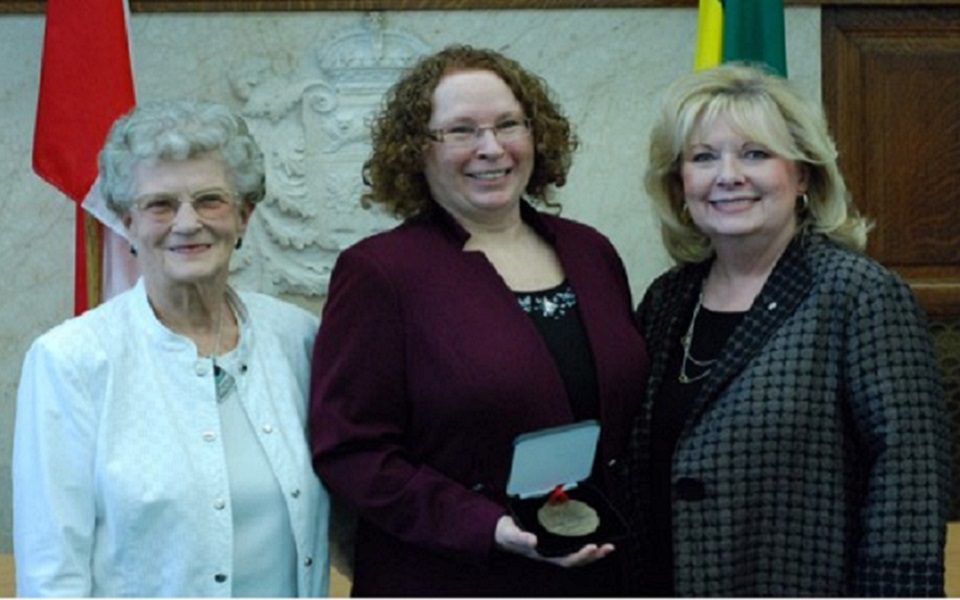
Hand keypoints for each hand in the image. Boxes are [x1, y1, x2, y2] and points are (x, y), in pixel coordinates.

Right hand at [494, 515, 614, 567]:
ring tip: (607, 545)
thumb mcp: (511, 534)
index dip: (580, 556)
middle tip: (607, 547)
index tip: (592, 547)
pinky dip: (585, 539)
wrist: (502, 530)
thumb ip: (521, 537)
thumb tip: (533, 540)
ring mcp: (555, 545)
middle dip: (594, 555)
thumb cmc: (507, 534)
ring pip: (578, 551)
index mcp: (544, 554)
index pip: (566, 559)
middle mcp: (552, 552)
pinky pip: (573, 541)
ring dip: (593, 550)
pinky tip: (594, 533)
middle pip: (577, 558)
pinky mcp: (556, 536)